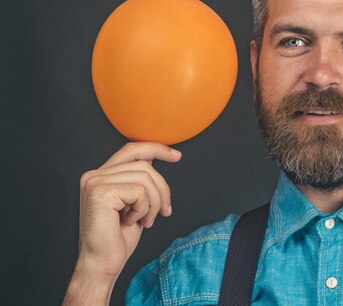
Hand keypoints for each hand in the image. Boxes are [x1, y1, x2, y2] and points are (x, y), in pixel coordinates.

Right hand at [73, 141, 181, 280]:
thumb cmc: (117, 238)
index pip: (132, 149)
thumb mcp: (134, 202)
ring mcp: (95, 182)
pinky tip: (132, 222)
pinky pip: (139, 191)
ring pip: (145, 178)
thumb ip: (139, 180)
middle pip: (145, 166)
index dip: (156, 148)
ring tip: (145, 220)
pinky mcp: (100, 192)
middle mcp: (94, 175)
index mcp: (100, 175)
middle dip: (162, 190)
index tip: (176, 156)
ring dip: (153, 203)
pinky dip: (144, 209)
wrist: (101, 264)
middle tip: (164, 212)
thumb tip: (154, 158)